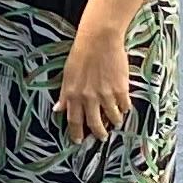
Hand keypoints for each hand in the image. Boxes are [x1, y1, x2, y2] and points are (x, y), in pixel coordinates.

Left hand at [59, 18, 134, 141]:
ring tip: (115, 121)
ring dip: (114, 121)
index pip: (73, 120)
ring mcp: (105, 95)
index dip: (76, 133)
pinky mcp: (121, 89)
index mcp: (73, 94)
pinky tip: (123, 106)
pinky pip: (125, 106)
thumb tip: (58, 109)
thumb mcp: (67, 75)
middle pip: (94, 124)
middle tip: (102, 137)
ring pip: (113, 118)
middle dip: (99, 134)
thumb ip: (65, 94)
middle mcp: (88, 97)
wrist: (99, 40)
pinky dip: (124, 108)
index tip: (78, 141)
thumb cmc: (80, 55)